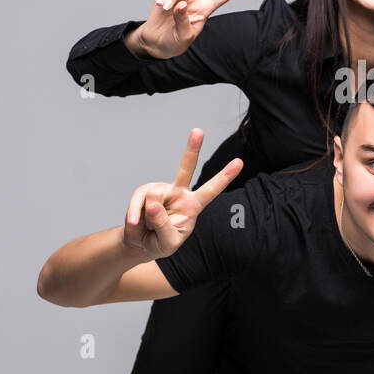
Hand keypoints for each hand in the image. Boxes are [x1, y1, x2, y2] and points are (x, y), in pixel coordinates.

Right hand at [122, 128, 243, 258]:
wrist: (140, 243)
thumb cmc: (160, 243)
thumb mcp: (167, 243)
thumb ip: (163, 225)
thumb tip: (154, 202)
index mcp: (193, 206)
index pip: (212, 190)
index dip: (225, 177)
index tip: (240, 162)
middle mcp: (179, 193)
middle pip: (186, 169)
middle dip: (192, 149)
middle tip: (198, 131)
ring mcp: (161, 190)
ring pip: (154, 196)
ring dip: (149, 218)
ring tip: (148, 226)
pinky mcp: (144, 191)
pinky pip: (138, 200)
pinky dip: (134, 214)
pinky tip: (135, 223)